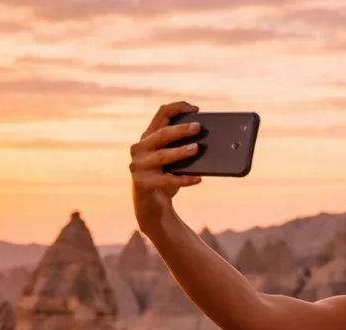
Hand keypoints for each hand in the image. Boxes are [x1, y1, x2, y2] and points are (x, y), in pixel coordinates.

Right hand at [130, 101, 203, 230]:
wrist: (150, 205)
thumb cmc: (165, 177)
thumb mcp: (171, 159)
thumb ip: (180, 147)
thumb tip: (207, 141)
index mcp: (147, 136)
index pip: (161, 113)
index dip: (178, 107)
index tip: (195, 109)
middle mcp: (139, 148)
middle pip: (162, 134)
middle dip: (181, 130)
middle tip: (198, 128)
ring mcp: (138, 166)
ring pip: (162, 156)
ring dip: (180, 152)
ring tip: (197, 149)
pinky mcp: (141, 183)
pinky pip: (165, 180)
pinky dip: (183, 180)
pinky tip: (197, 179)